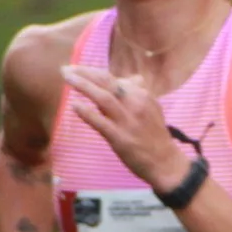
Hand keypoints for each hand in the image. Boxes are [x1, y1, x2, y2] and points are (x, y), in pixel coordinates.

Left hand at [63, 66, 189, 192]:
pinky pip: (100, 122)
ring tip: (67, 79)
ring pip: (103, 97)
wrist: (165, 162)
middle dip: (85, 73)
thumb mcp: (152, 108)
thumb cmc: (155, 135)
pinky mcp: (121, 138)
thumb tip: (130, 78)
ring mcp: (128, 120)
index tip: (78, 70)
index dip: (93, 72)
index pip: (114, 79)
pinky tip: (74, 105)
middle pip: (107, 82)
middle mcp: (136, 103)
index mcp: (142, 94)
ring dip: (83, 85)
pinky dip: (86, 112)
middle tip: (66, 69)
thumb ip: (139, 93)